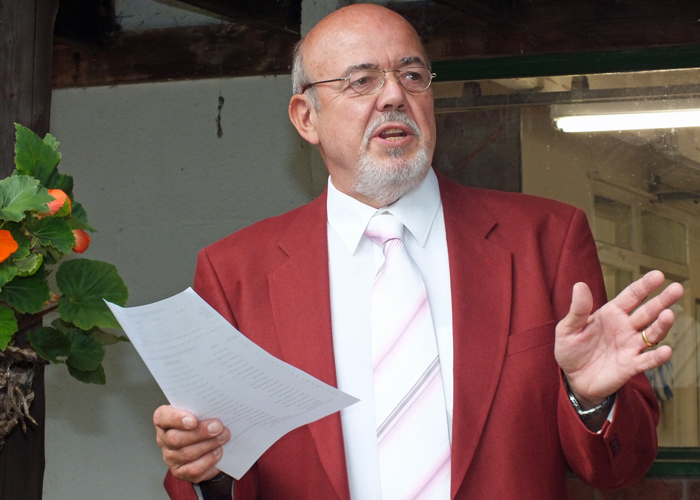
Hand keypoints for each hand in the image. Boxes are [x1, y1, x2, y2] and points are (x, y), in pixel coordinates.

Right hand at [154, 405, 230, 482]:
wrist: (202, 440)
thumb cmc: (198, 420)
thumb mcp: (197, 410)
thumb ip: (202, 409)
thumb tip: (217, 410)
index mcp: (163, 420)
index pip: (162, 417)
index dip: (176, 419)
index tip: (193, 420)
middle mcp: (163, 440)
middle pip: (176, 438)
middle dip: (200, 433)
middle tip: (217, 427)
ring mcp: (170, 457)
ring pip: (187, 454)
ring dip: (208, 445)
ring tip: (223, 437)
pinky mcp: (180, 472)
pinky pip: (193, 469)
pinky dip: (208, 460)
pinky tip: (218, 451)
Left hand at [555, 270, 683, 407]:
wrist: (572, 379)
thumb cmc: (571, 350)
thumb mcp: (568, 328)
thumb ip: (577, 310)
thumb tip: (580, 285)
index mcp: (611, 314)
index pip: (631, 296)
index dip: (644, 286)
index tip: (658, 275)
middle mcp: (626, 328)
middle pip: (648, 312)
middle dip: (662, 301)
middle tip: (677, 288)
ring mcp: (630, 347)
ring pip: (652, 334)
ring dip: (662, 325)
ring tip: (669, 315)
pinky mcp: (631, 366)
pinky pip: (647, 361)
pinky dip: (657, 357)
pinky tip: (666, 351)